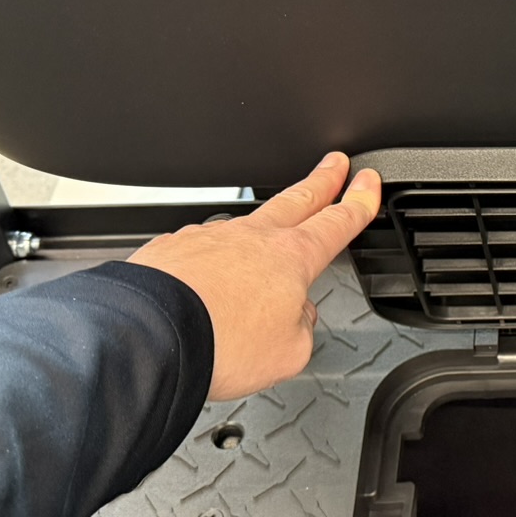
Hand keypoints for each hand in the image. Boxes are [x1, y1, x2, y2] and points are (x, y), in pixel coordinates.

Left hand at [130, 153, 382, 402]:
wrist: (148, 336)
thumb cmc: (219, 343)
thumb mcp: (289, 353)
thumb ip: (300, 329)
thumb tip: (293, 317)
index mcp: (291, 258)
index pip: (337, 222)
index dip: (358, 201)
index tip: (366, 183)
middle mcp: (251, 239)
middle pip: (296, 199)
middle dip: (321, 180)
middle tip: (334, 163)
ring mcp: (208, 239)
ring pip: (245, 223)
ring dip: (263, 222)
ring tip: (268, 232)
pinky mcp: (170, 250)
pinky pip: (200, 248)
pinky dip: (210, 257)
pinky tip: (207, 275)